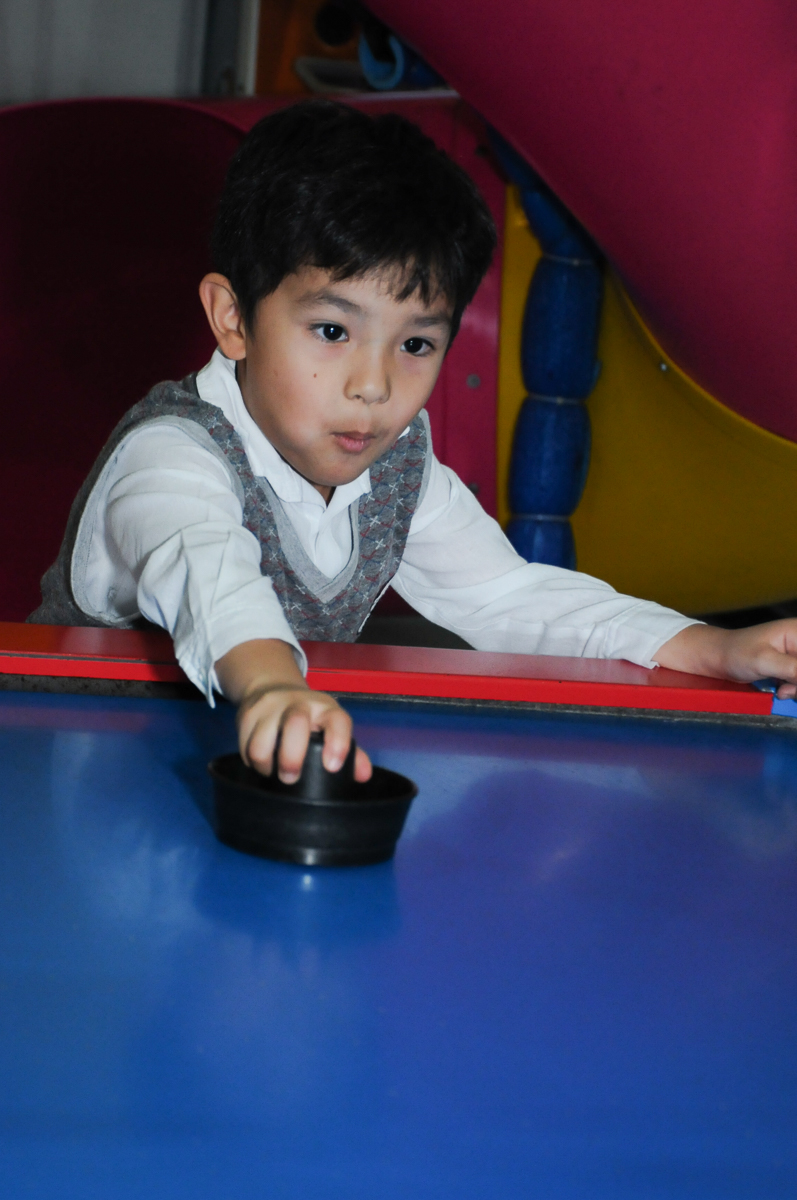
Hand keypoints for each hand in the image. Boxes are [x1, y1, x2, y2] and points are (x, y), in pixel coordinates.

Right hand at [214, 639, 371, 782]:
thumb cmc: (310, 717)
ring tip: (271, 773)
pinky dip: (251, 762)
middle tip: (290, 779)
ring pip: (261, 742)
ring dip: (265, 765)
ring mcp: (270, 707)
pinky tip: (259, 763)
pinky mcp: (246, 714)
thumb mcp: (331, 727)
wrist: (271, 686)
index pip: (337, 721)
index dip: (338, 744)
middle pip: (295, 725)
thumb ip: (351, 753)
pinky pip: (244, 747)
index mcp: (325, 709)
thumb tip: (363, 776)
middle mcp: (299, 704)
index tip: (332, 767)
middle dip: (291, 758)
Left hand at [654, 620, 796, 698]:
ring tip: (781, 690)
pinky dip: (795, 689)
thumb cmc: (737, 653)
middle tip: (786, 689)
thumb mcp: (765, 661)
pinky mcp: (791, 667)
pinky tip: (781, 691)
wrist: (716, 658)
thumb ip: (794, 669)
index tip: (792, 681)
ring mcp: (795, 655)